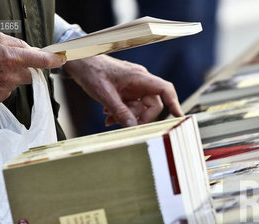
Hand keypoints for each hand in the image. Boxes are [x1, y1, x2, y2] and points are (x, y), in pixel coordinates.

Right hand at [0, 32, 65, 103]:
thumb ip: (19, 45)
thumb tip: (34, 51)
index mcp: (12, 58)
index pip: (41, 61)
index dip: (54, 61)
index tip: (61, 60)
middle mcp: (10, 76)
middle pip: (31, 77)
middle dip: (26, 70)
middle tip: (12, 63)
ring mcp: (3, 89)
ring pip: (18, 85)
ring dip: (11, 79)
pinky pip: (6, 93)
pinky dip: (1, 87)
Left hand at [63, 55, 182, 126]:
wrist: (79, 61)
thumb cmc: (92, 71)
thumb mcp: (104, 94)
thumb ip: (119, 111)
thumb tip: (132, 127)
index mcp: (140, 77)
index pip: (165, 89)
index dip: (174, 103)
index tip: (179, 116)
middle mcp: (141, 81)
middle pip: (153, 105)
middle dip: (139, 117)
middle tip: (124, 125)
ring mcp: (134, 86)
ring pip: (140, 107)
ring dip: (127, 116)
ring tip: (109, 119)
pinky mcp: (127, 91)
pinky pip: (131, 106)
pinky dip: (122, 113)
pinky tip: (108, 115)